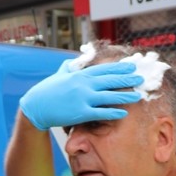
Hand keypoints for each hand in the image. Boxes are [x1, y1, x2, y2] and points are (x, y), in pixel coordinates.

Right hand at [19, 60, 143, 130]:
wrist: (36, 106)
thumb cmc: (47, 91)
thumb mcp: (58, 75)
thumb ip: (68, 68)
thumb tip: (72, 62)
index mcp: (80, 75)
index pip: (104, 70)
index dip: (119, 69)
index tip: (130, 67)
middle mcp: (83, 84)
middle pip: (110, 81)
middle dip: (126, 79)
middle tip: (140, 78)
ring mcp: (83, 98)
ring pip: (109, 96)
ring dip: (125, 96)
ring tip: (137, 96)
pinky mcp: (80, 113)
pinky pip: (100, 113)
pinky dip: (113, 112)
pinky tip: (123, 113)